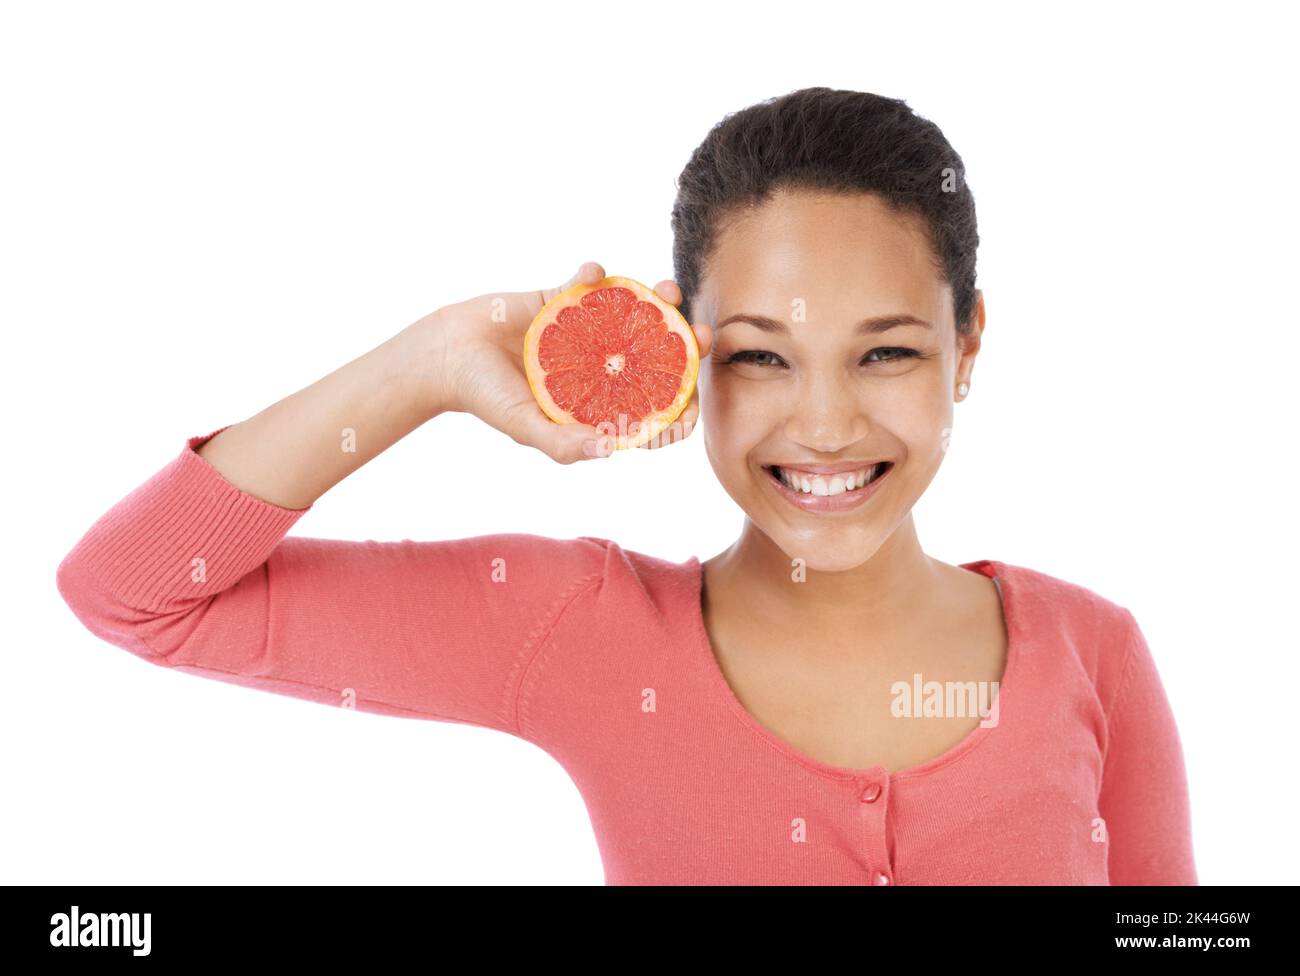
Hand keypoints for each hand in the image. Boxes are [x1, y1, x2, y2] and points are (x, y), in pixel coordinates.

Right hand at [428, 261, 712, 463]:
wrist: (446, 354)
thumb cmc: (485, 398)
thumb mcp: (524, 427)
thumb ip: (562, 444)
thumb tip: (609, 450)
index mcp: (595, 402)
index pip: (648, 410)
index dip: (676, 409)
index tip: (695, 400)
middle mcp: (596, 367)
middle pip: (652, 357)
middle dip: (683, 346)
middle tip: (700, 334)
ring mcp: (582, 332)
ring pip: (630, 315)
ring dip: (654, 300)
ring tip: (668, 289)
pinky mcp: (561, 301)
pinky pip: (586, 284)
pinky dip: (593, 275)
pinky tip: (593, 270)